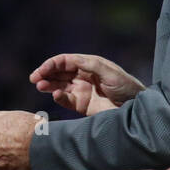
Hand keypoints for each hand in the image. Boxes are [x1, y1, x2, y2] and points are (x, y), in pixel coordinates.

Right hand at [30, 53, 145, 114]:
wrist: (135, 109)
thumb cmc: (126, 86)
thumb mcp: (109, 72)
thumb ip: (90, 65)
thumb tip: (71, 61)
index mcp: (88, 64)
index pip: (64, 61)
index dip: (51, 64)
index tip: (41, 70)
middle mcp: (82, 76)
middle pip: (58, 73)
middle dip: (45, 74)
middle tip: (34, 78)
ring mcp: (81, 91)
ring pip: (59, 85)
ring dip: (48, 85)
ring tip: (40, 86)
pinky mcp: (82, 105)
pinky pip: (66, 100)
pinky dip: (58, 97)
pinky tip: (55, 95)